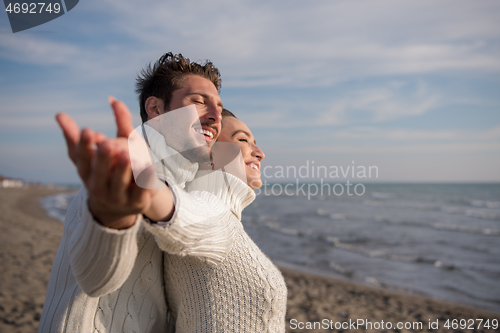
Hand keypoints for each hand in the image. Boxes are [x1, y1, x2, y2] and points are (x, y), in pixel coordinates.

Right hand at [56, 97, 156, 228]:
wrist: (120, 207)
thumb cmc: (104, 173)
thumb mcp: (94, 156)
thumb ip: (87, 135)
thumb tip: (69, 111)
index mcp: (87, 173)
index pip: (83, 160)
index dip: (85, 146)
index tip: (88, 130)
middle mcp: (99, 187)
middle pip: (100, 172)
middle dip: (104, 158)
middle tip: (108, 144)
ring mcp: (118, 197)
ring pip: (121, 182)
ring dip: (123, 168)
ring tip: (126, 155)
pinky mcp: (137, 201)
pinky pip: (141, 189)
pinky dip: (144, 178)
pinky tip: (148, 166)